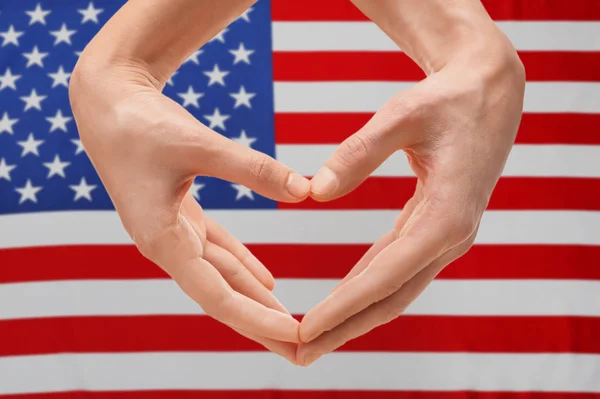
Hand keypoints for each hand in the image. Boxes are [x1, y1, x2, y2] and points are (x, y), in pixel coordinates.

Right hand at [69, 60, 310, 363]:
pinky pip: (218, 250)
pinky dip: (244, 266)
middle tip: (302, 352)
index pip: (216, 294)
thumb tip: (305, 190)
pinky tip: (268, 282)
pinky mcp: (182, 214)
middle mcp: (167, 244)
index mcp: (161, 239)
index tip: (296, 334)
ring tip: (290, 324)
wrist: (107, 101)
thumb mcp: (197, 144)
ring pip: (223, 276)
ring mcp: (174, 232)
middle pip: (222, 296)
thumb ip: (251, 169)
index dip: (256, 318)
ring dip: (256, 299)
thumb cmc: (139, 123)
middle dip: (261, 324)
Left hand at [296, 43, 525, 364]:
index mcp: (446, 215)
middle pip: (391, 297)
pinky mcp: (436, 229)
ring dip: (355, 316)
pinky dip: (367, 288)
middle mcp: (450, 237)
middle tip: (300, 353)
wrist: (489, 94)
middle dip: (346, 328)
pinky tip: (342, 299)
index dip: (345, 306)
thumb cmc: (447, 100)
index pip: (387, 275)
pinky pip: (397, 268)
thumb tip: (315, 191)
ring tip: (315, 337)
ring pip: (395, 289)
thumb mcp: (402, 115)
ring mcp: (446, 237)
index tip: (307, 330)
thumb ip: (359, 152)